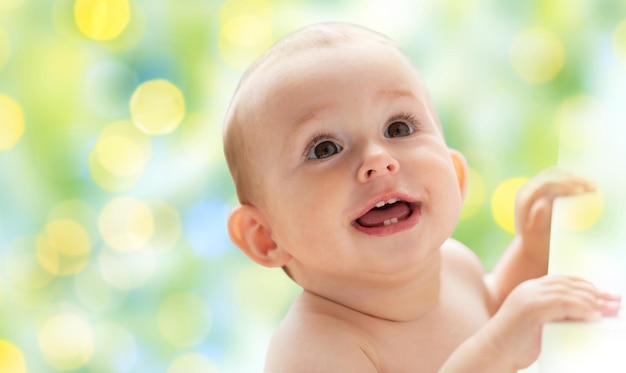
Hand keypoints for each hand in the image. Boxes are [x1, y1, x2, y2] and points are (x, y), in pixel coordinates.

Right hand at [479, 275, 620, 369]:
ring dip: (592, 301)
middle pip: (569, 283)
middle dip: (595, 292)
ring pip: (569, 291)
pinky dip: (582, 309)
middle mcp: (529, 288)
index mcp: (530, 290)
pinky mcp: (532, 307)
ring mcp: (530, 296)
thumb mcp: (539, 326)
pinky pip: (564, 303)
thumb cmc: (514, 345)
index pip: (563, 280)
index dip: (587, 287)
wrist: (492, 352)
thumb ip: (557, 316)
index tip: (606, 297)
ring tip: (607, 312)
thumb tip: (587, 316)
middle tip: (615, 303)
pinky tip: (593, 317)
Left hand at [514, 168, 594, 257]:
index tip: (580, 192)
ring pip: (556, 173)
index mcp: (524, 198)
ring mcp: (535, 185)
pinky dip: (572, 179)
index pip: (544, 184)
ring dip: (575, 177)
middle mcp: (528, 189)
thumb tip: (543, 203)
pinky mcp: (543, 187)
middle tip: (592, 188)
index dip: (563, 185)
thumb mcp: (535, 235)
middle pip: (551, 175)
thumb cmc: (536, 242)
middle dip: (573, 180)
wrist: (532, 245)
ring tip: (592, 186)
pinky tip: (585, 185)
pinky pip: (558, 176)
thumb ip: (537, 219)